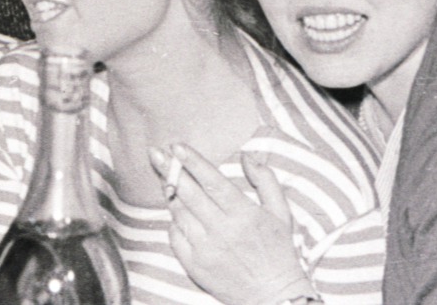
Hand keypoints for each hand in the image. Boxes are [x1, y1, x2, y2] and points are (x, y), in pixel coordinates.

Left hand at [150, 143, 315, 304]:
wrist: (273, 296)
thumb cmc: (278, 251)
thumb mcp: (281, 213)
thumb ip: (265, 180)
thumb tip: (247, 156)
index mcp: (243, 214)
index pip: (212, 181)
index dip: (192, 161)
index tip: (177, 146)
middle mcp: (222, 230)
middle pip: (188, 193)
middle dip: (169, 169)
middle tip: (155, 152)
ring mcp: (205, 249)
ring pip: (179, 213)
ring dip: (171, 193)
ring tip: (166, 178)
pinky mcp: (194, 265)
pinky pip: (176, 236)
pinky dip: (175, 222)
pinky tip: (178, 213)